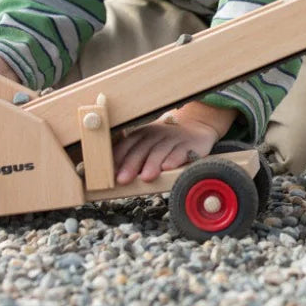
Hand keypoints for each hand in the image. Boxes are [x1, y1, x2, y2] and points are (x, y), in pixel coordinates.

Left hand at [112, 101, 236, 185]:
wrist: (196, 126)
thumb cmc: (166, 142)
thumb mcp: (149, 144)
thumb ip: (134, 157)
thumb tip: (114, 176)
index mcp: (143, 134)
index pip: (128, 144)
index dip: (118, 158)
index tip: (109, 173)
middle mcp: (157, 134)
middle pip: (142, 148)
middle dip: (132, 164)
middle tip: (123, 179)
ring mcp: (174, 138)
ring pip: (161, 150)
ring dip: (152, 163)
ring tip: (146, 177)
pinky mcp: (191, 144)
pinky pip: (182, 151)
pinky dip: (175, 159)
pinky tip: (168, 167)